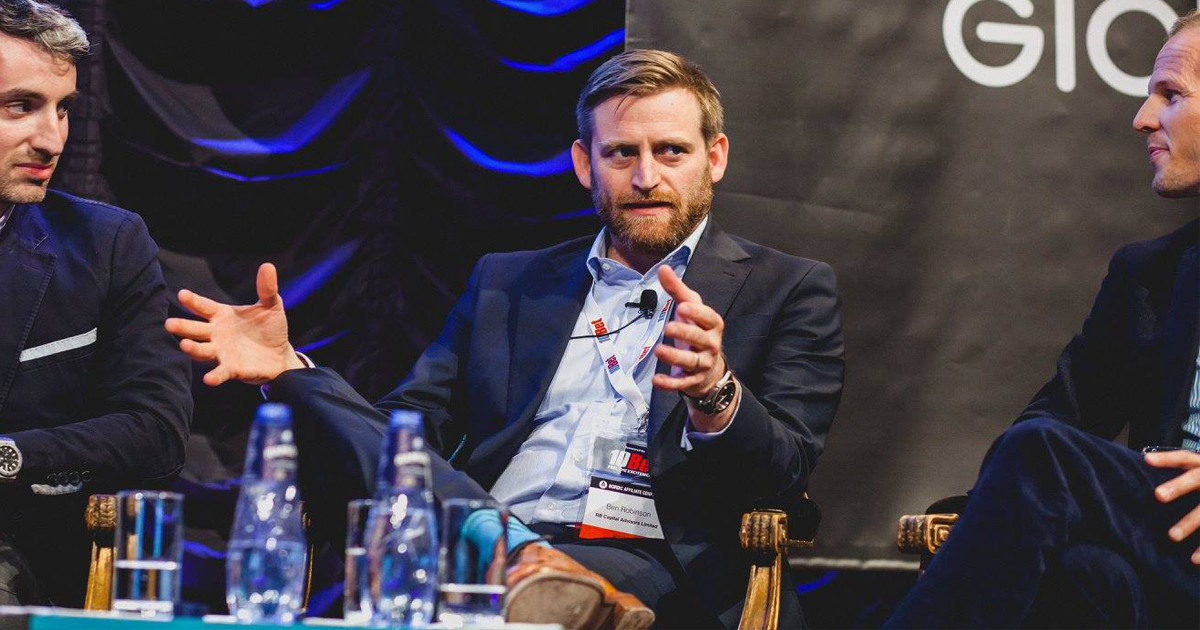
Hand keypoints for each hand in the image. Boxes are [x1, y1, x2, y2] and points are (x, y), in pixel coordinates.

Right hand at [164, 262, 304, 385]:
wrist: (280, 354)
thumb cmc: (270, 327)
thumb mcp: (271, 306)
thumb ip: (267, 289)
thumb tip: (268, 266)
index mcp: (223, 315)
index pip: (204, 306)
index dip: (193, 301)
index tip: (181, 294)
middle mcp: (217, 334)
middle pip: (196, 329)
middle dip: (183, 327)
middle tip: (169, 324)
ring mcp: (222, 352)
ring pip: (202, 350)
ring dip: (193, 348)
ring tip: (184, 345)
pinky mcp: (232, 369)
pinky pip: (221, 372)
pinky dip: (214, 375)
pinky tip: (208, 379)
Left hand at [652, 266, 734, 430]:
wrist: (710, 369)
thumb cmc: (698, 331)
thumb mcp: (691, 309)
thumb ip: (677, 290)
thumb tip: (663, 268)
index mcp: (712, 325)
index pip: (709, 317)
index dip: (698, 313)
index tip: (683, 307)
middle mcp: (711, 344)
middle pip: (700, 339)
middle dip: (686, 332)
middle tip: (669, 327)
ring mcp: (703, 364)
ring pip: (691, 361)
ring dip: (675, 356)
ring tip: (658, 350)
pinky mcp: (693, 380)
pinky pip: (682, 382)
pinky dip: (670, 383)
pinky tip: (657, 380)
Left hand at [1145, 449, 1199, 563]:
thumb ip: (1182, 468)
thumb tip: (1147, 461)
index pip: (1185, 459)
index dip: (1167, 458)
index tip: (1146, 460)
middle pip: (1197, 478)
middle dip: (1179, 485)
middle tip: (1158, 495)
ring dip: (1190, 521)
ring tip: (1172, 536)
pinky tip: (1195, 559)